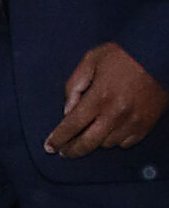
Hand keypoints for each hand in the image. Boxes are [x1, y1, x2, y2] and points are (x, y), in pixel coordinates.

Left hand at [44, 43, 168, 158]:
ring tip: (91, 132)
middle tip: (64, 152)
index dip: (58, 138)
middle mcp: (116, 113)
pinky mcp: (146, 125)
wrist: (157, 55)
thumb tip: (68, 111)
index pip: (72, 125)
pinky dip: (115, 139)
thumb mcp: (91, 60)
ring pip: (106, 144)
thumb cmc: (124, 55)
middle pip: (88, 143)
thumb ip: (75, 86)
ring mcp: (133, 121)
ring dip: (96, 140)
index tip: (50, 147)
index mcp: (100, 96)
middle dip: (72, 150)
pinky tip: (111, 129)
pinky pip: (125, 142)